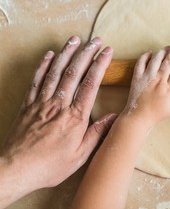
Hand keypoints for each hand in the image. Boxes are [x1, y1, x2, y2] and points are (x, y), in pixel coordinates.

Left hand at [0, 36, 116, 208]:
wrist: (16, 169)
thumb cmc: (49, 165)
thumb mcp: (80, 155)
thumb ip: (97, 133)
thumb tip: (113, 117)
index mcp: (75, 117)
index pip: (90, 84)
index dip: (100, 65)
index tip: (107, 52)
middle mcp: (59, 105)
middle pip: (74, 72)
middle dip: (86, 53)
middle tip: (95, 40)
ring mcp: (42, 102)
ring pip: (55, 72)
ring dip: (66, 53)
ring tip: (75, 39)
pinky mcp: (28, 105)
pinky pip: (36, 80)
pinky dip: (43, 65)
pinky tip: (49, 55)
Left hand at [122, 38, 169, 126]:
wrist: (138, 117)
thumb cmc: (156, 114)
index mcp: (169, 88)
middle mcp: (159, 80)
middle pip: (169, 60)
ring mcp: (147, 78)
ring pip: (156, 59)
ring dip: (162, 51)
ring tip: (168, 47)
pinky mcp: (137, 77)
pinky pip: (141, 62)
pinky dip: (146, 56)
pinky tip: (150, 53)